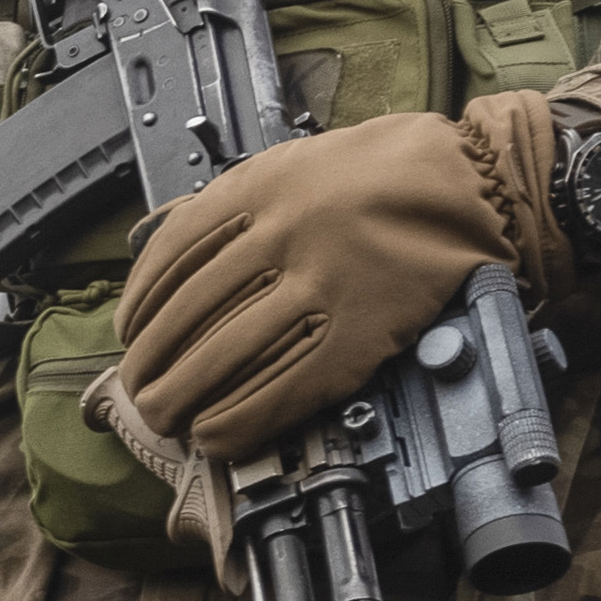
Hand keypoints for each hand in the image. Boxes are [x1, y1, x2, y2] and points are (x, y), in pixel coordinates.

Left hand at [115, 105, 547, 468]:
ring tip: (168, 419)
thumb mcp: (295, 165)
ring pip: (225, 355)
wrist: (472, 188)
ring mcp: (320, 286)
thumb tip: (175, 255)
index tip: (128, 334)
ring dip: (185, 398)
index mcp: (258, 189)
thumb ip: (237, 204)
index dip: (140, 306)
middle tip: (141, 393)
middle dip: (152, 363)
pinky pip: (283, 387)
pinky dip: (241, 419)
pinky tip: (217, 436)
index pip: (171, 257)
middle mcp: (280, 236)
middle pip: (188, 314)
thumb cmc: (387, 174)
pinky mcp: (358, 334)